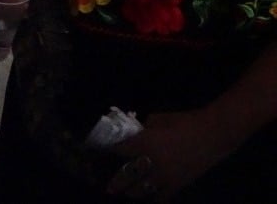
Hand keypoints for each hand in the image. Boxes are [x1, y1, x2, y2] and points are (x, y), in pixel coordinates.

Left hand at [107, 109, 227, 200]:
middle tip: (108, 187)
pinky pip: (162, 196)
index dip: (108, 151)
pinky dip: (154, 199)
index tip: (100, 154)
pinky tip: (149, 200)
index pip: (119, 149)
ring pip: (142, 189)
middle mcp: (151, 161)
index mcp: (144, 142)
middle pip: (126, 174)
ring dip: (132, 191)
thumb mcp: (158, 119)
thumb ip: (144, 128)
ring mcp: (165, 175)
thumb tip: (135, 133)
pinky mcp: (178, 184)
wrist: (214, 133)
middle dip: (116, 182)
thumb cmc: (185, 121)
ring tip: (126, 192)